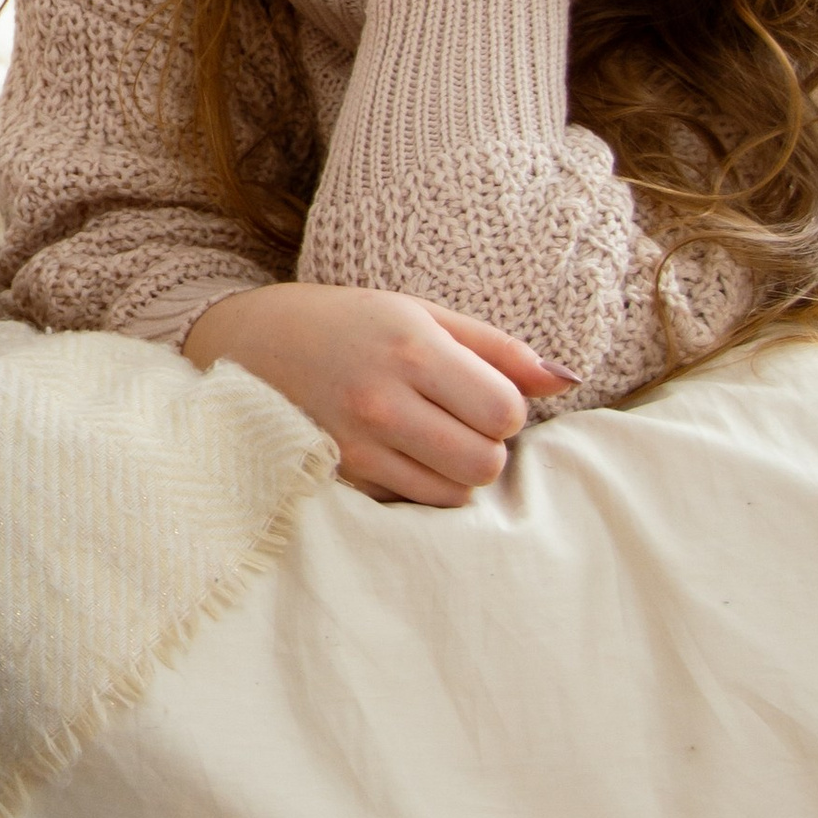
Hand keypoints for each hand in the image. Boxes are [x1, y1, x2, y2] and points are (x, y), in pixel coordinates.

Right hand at [184, 281, 575, 504]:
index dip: (505, 408)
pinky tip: (396, 454)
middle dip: (485, 447)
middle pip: (485, 463)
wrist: (247, 342)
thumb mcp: (420, 314)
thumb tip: (569, 380)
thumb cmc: (346, 323)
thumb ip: (498, 349)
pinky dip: (416, 486)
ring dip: (454, 473)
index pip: (505, 411)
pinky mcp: (337, 478)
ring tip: (427, 438)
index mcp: (411, 348)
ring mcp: (356, 446)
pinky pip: (410, 504)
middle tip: (458, 422)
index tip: (479, 393)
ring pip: (452, 495)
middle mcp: (382, 401)